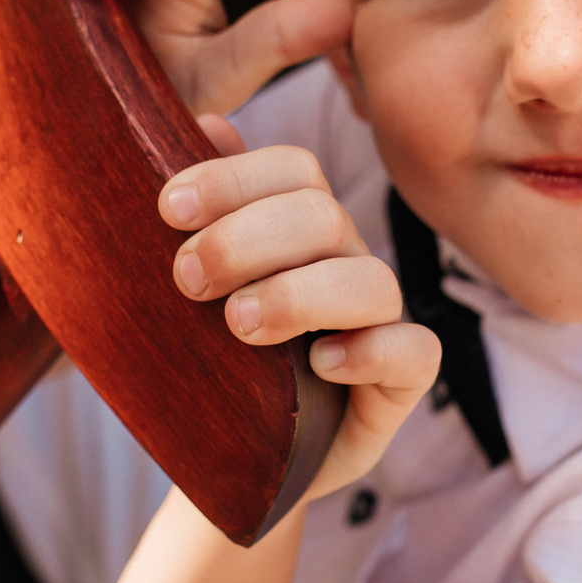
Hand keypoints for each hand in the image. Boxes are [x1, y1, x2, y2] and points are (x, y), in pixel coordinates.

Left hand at [159, 127, 437, 497]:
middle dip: (248, 239)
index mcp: (300, 228)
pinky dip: (369, 351)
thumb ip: (198, 214)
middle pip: (322, 216)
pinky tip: (318, 364)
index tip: (167, 210)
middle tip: (187, 278)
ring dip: (299, 294)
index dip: (234, 178)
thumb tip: (206, 122)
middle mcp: (345, 263)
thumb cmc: (213, 367)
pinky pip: (414, 351)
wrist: (233, 460)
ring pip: (370, 279)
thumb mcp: (185, 295)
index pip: (292, 170)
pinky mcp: (399, 382)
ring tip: (238, 325)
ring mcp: (379, 321)